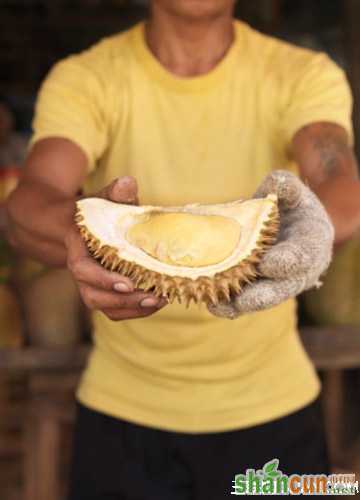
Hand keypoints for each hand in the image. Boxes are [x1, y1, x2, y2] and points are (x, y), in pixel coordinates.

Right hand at [65, 176, 166, 320]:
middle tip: (153, 296)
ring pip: (104, 306)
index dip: (102, 279)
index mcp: (78, 247)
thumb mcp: (105, 198)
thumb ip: (116, 193)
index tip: (127, 283)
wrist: (84, 226)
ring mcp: (90, 284)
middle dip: (122, 301)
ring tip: (159, 300)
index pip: (82, 269)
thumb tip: (128, 182)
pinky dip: (135, 310)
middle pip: (93, 295)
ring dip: (132, 309)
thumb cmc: (98, 211)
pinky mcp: (103, 291)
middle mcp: (81, 270)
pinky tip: (157, 302)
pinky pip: (114, 309)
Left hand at [208, 170, 334, 318]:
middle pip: (282, 288)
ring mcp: (278, 283)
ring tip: (216, 306)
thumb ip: (287, 188)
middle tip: (245, 301)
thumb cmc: (292, 208)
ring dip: (238, 305)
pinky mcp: (259, 288)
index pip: (302, 256)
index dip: (287, 261)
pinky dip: (228, 304)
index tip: (269, 263)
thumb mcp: (294, 194)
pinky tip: (208, 302)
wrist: (288, 226)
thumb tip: (276, 183)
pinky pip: (244, 299)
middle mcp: (298, 271)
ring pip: (260, 298)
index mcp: (311, 245)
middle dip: (262, 296)